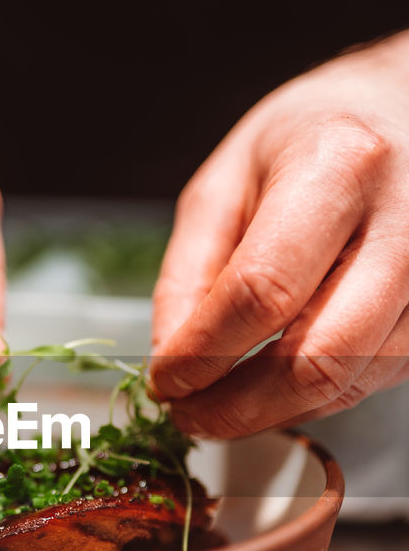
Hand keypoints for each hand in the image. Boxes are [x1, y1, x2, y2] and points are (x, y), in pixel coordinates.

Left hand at [150, 39, 408, 435]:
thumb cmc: (318, 134)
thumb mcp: (229, 178)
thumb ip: (191, 270)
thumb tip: (172, 357)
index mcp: (339, 167)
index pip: (261, 292)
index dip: (202, 355)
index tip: (165, 382)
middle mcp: (408, 220)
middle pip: (319, 357)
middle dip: (240, 407)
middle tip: (191, 416)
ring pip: (352, 380)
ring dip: (277, 410)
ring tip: (226, 400)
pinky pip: (379, 377)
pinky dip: (319, 392)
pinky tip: (281, 377)